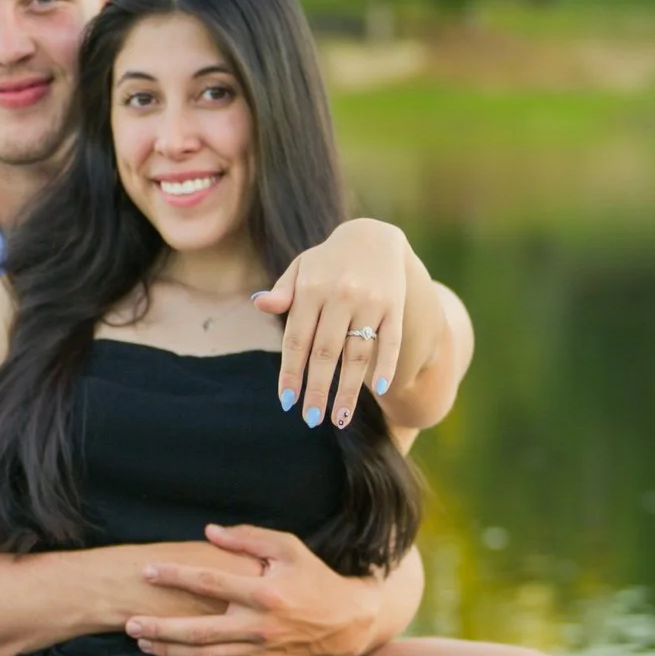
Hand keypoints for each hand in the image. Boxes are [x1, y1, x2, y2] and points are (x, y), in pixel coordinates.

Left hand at [122, 524, 383, 655]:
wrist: (348, 624)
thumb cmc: (315, 579)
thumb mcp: (289, 548)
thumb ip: (248, 539)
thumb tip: (209, 532)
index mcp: (264, 592)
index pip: (209, 582)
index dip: (175, 576)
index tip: (147, 571)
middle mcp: (259, 626)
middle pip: (198, 631)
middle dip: (160, 629)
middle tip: (129, 624)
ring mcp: (260, 652)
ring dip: (169, 652)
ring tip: (141, 643)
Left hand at [254, 218, 416, 431]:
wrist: (373, 235)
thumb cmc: (327, 261)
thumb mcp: (301, 268)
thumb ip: (283, 291)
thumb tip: (260, 304)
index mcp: (311, 289)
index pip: (297, 339)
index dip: (291, 373)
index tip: (287, 402)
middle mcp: (340, 296)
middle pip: (325, 353)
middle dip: (317, 389)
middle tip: (311, 419)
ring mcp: (370, 302)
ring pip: (357, 354)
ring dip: (349, 390)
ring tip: (340, 420)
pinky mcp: (394, 306)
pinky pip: (391, 341)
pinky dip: (386, 365)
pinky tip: (380, 390)